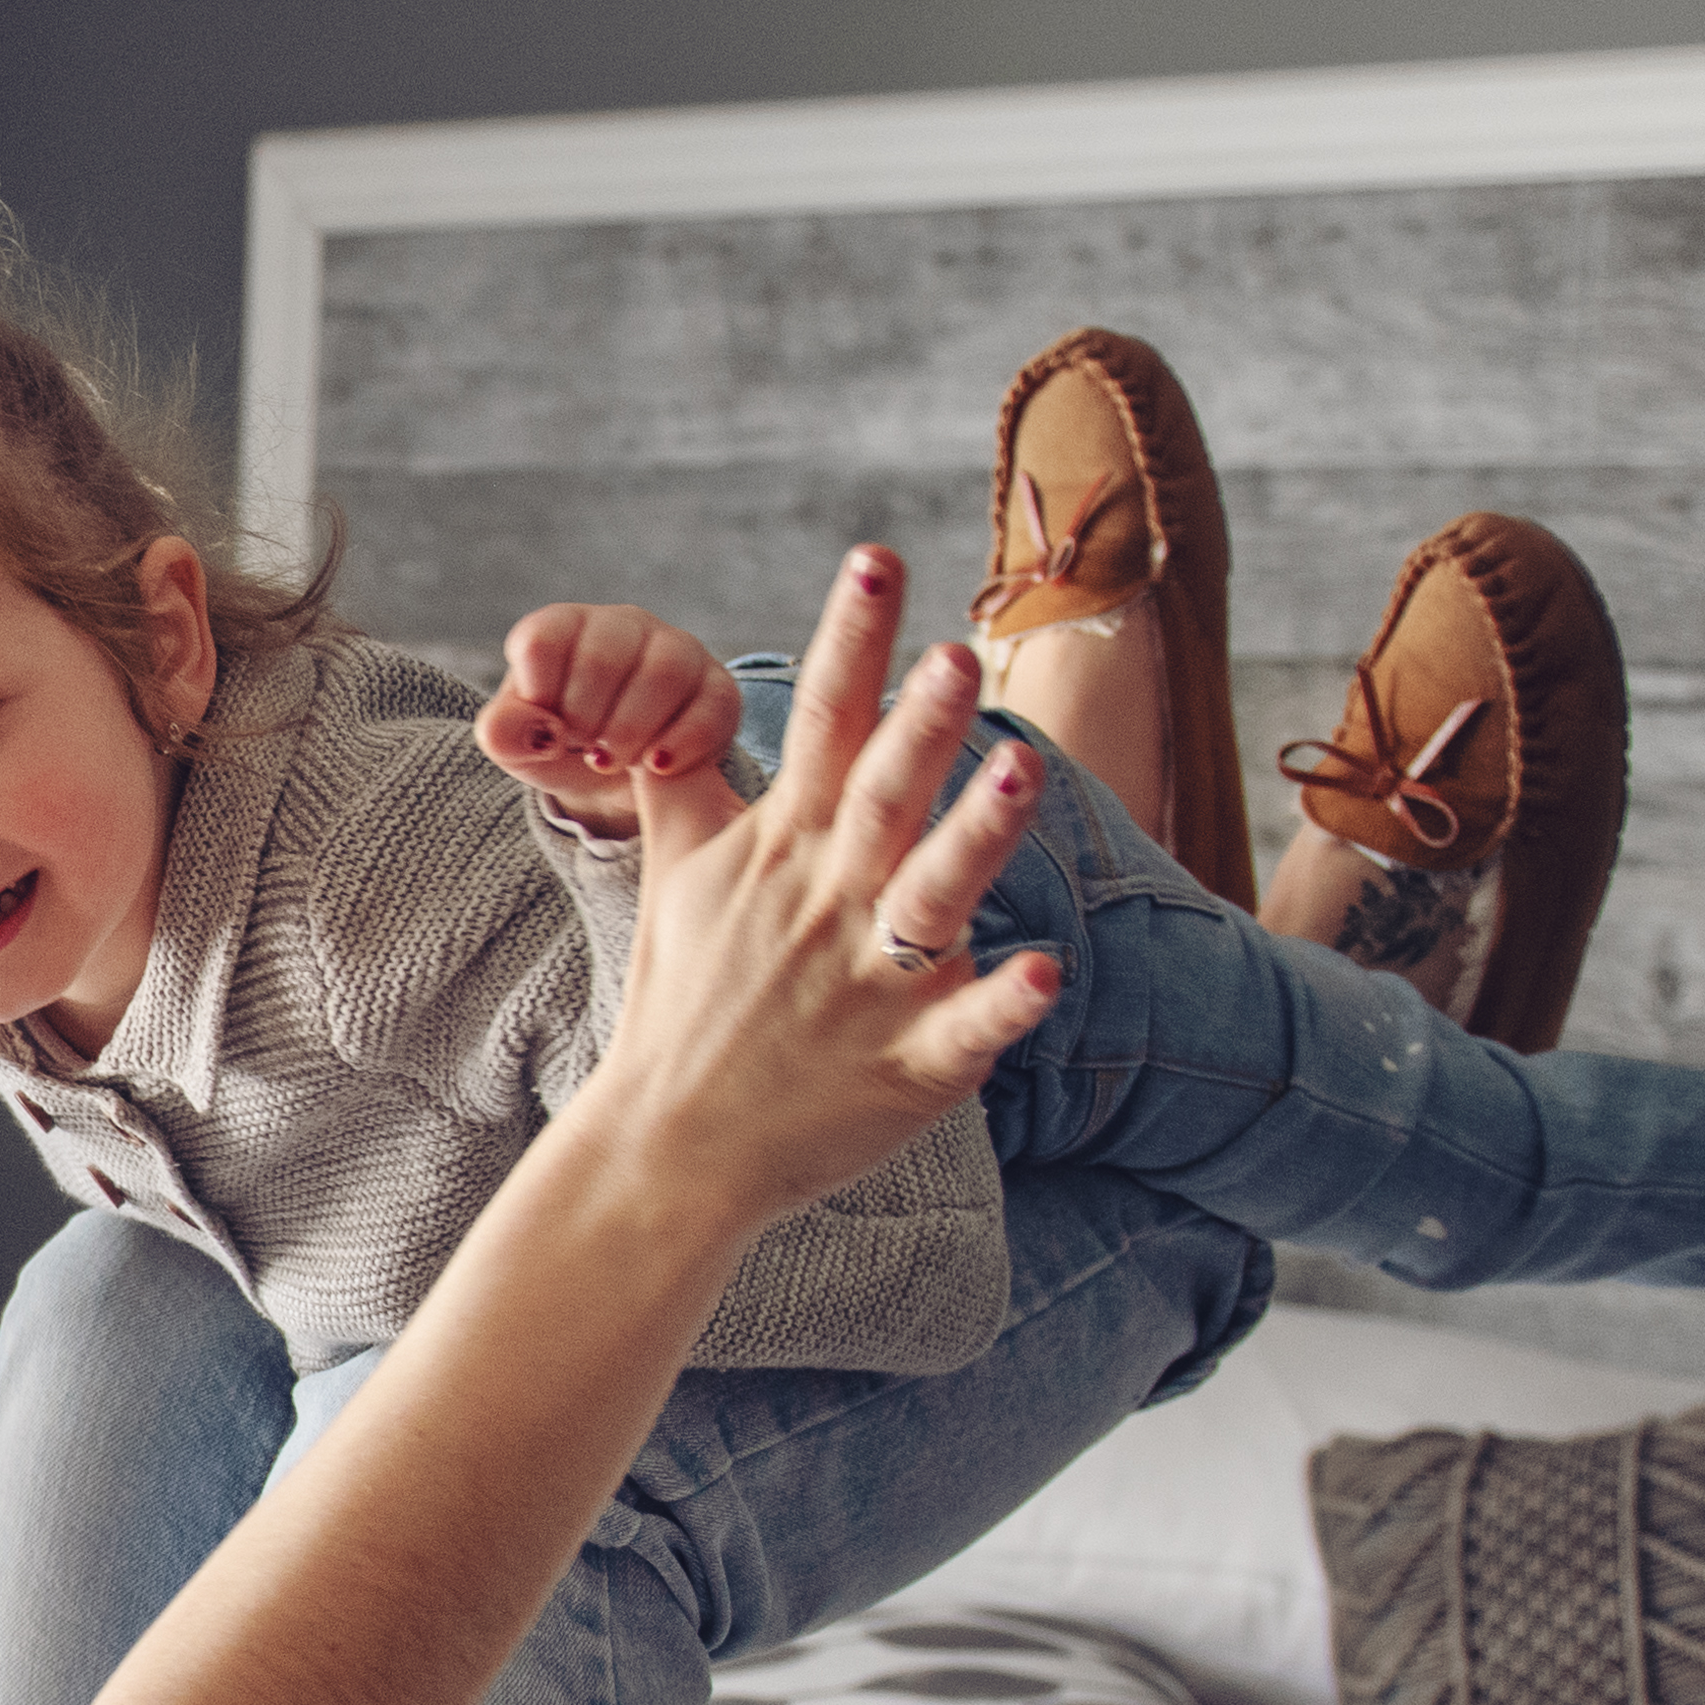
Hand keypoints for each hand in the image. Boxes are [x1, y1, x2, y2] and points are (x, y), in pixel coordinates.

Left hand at [477, 601, 741, 817]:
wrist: (613, 780)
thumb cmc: (558, 747)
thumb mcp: (516, 746)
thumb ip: (503, 733)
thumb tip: (539, 731)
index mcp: (562, 627)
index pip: (543, 639)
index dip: (541, 696)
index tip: (547, 728)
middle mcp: (620, 625)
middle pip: (605, 654)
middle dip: (585, 717)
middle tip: (582, 749)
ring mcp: (675, 650)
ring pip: (664, 671)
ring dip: (631, 729)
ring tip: (612, 761)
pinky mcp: (717, 689)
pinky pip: (711, 704)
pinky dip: (682, 742)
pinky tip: (656, 768)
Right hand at [586, 553, 1058, 1218]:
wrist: (667, 1145)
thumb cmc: (681, 1002)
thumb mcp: (676, 877)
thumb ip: (686, 786)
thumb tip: (659, 709)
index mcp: (786, 851)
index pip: (821, 726)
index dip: (852, 643)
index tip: (878, 559)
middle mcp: (828, 904)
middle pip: (880, 798)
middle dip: (917, 723)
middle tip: (957, 653)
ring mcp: (867, 985)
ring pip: (931, 896)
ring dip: (976, 832)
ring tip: (1021, 766)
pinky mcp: (905, 1067)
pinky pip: (962, 1032)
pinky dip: (1001, 1004)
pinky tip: (1045, 968)